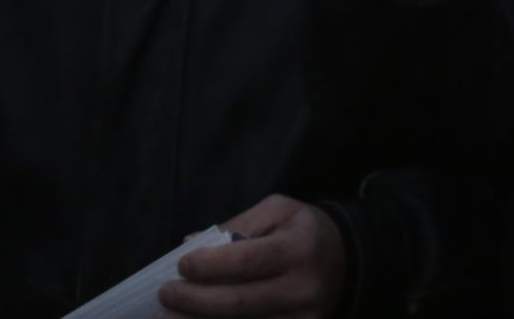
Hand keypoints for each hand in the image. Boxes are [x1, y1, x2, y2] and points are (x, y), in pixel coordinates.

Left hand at [159, 193, 345, 318]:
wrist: (347, 260)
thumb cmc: (304, 231)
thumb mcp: (277, 211)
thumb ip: (236, 225)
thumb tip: (189, 244)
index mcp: (300, 248)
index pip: (247, 261)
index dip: (209, 266)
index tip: (181, 265)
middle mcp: (304, 288)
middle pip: (239, 303)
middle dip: (194, 302)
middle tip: (166, 295)